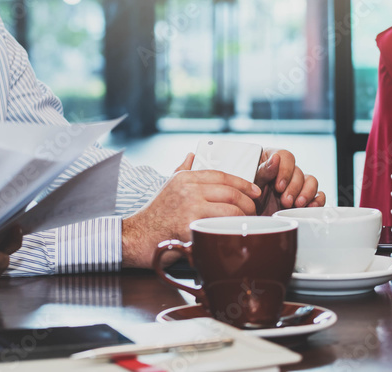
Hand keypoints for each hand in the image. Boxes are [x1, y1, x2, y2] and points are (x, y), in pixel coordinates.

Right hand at [121, 153, 261, 267]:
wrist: (137, 236)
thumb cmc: (155, 214)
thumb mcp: (167, 185)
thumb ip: (182, 169)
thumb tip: (193, 154)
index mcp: (185, 178)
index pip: (222, 175)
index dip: (243, 183)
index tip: (255, 192)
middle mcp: (188, 190)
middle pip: (231, 193)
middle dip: (248, 204)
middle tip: (253, 212)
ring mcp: (189, 209)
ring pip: (230, 211)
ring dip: (244, 219)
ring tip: (247, 224)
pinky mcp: (190, 229)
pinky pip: (220, 229)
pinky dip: (231, 233)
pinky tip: (235, 236)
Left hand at [253, 148, 324, 215]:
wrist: (250, 220)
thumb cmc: (247, 198)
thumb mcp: (251, 184)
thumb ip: (263, 171)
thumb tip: (276, 158)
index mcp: (271, 161)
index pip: (286, 157)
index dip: (285, 171)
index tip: (278, 186)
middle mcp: (286, 172)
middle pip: (298, 171)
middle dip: (293, 188)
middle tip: (285, 201)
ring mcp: (297, 185)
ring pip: (311, 181)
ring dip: (306, 193)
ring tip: (296, 205)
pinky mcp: (305, 199)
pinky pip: (319, 195)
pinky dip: (317, 201)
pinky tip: (309, 207)